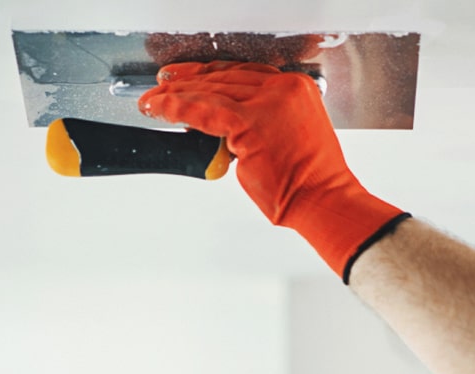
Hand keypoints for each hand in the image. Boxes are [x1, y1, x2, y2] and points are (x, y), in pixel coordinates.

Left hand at [139, 61, 408, 281]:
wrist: (322, 199)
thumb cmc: (310, 179)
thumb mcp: (291, 135)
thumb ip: (263, 120)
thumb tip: (224, 121)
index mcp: (297, 87)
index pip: (243, 72)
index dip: (209, 73)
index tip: (186, 76)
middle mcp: (284, 89)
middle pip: (224, 77)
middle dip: (187, 81)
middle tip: (162, 86)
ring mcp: (268, 103)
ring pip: (211, 91)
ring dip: (176, 95)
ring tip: (152, 101)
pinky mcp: (250, 123)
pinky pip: (204, 110)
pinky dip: (177, 109)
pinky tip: (160, 109)